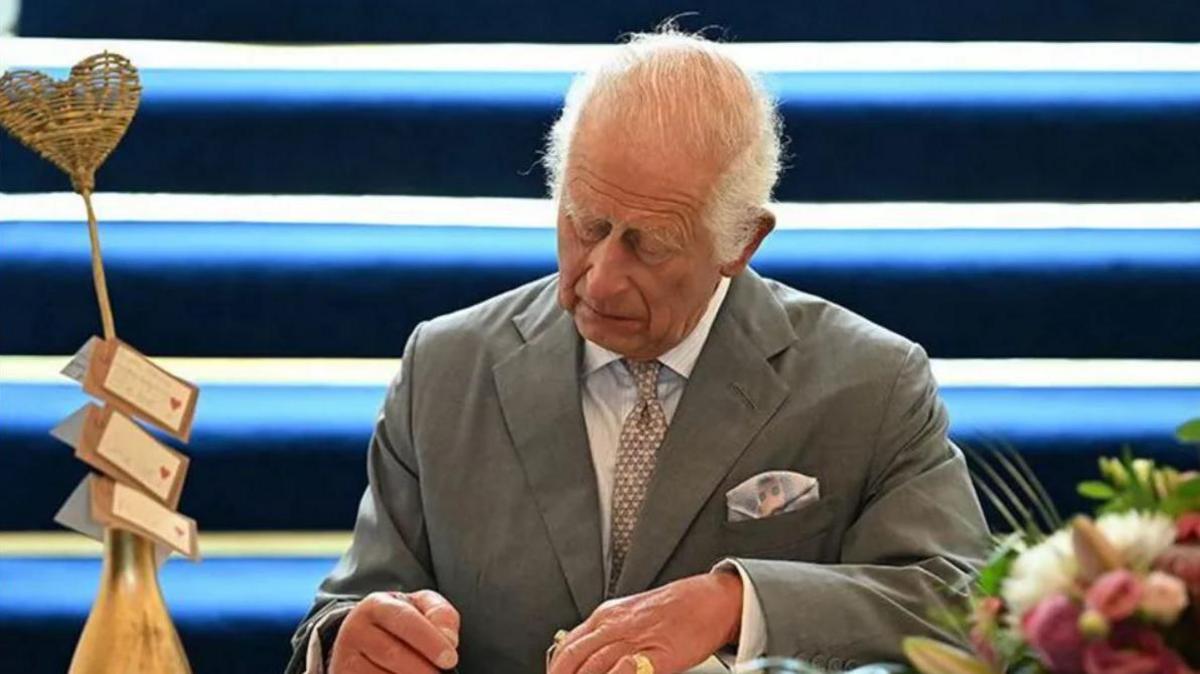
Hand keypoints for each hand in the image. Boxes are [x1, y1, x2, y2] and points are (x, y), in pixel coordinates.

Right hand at [330, 590, 460, 673]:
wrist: (364, 637)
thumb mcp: (421, 608)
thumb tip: (449, 639)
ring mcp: (345, 656)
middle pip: (393, 653)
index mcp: (376, 605)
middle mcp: (355, 629)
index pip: (405, 621)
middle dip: (423, 668)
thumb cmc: (402, 622)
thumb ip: (440, 615)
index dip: (430, 641)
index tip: (450, 659)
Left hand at [548, 571, 742, 673]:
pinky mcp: (659, 656)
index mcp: (607, 616)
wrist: (709, 601)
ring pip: (594, 665)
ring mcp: (637, 640)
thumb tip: (585, 657)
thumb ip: (607, 634)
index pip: (568, 645)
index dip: (556, 668)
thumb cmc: (674, 610)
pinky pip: (626, 670)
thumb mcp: (631, 614)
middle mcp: (617, 626)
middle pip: (575, 658)